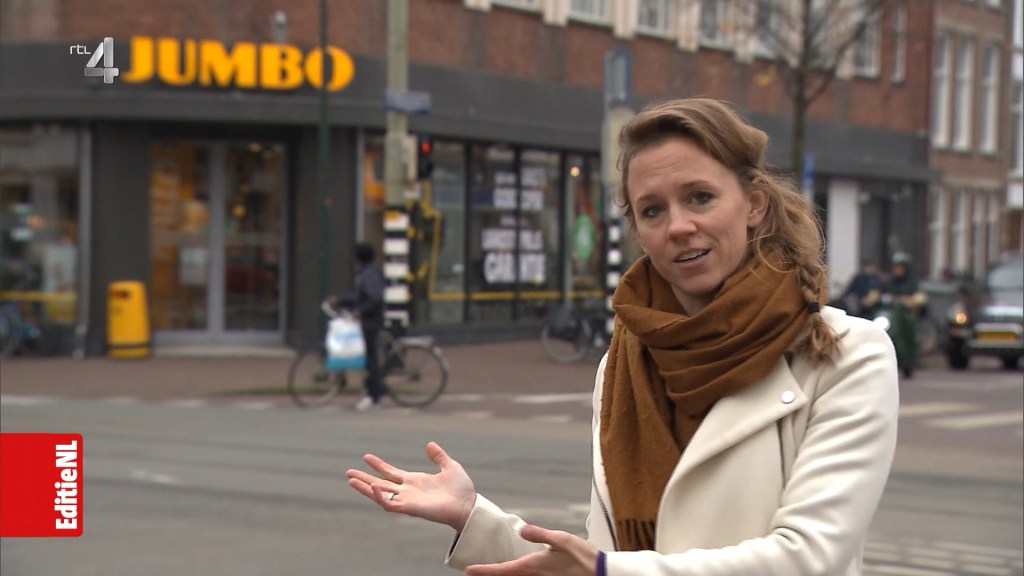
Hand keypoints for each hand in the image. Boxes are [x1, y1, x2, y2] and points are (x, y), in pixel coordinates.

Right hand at [345, 442, 476, 530]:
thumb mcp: (450, 466)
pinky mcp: (410, 508)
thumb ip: (439, 456)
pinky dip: (381, 496)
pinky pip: (390, 504)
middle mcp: (407, 491)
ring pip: (380, 495)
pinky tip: (373, 487)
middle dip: (364, 479)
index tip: (366, 456)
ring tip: (351, 481)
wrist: (468, 505)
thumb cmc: (461, 490)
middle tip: (348, 473)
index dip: (379, 465)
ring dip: (365, 489)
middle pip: (380, 484)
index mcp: (414, 481)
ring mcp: (407, 500)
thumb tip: (430, 444)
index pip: (391, 473)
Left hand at [465, 525, 597, 575]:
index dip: (484, 571)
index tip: (468, 570)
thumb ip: (540, 534)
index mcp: (533, 566)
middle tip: (473, 574)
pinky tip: (515, 575)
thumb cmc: (582, 557)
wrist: (601, 575)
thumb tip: (522, 531)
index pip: (502, 570)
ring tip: (490, 574)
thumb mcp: (562, 539)